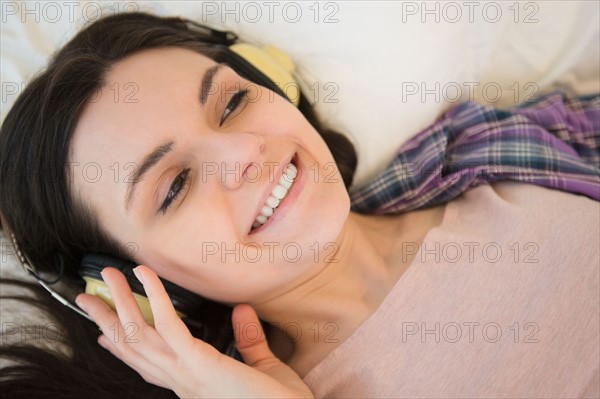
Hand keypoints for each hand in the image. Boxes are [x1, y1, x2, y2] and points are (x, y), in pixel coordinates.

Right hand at [75, 266, 312, 397]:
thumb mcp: (261, 367)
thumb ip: (248, 340)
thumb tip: (241, 311)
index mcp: (191, 383)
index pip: (148, 365)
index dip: (121, 349)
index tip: (102, 334)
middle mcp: (181, 381)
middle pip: (133, 348)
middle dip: (107, 320)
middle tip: (86, 296)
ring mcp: (187, 374)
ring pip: (141, 334)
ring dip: (120, 302)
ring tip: (107, 275)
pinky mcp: (201, 365)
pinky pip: (169, 327)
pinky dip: (155, 298)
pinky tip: (144, 276)